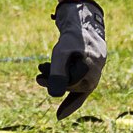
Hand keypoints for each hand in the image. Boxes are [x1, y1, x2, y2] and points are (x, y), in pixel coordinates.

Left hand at [37, 0, 105, 119]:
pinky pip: (79, 90)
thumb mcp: (61, 52)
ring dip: (56, 80)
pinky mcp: (89, 74)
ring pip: (73, 86)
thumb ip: (58, 72)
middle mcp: (94, 76)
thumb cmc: (73, 37)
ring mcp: (93, 76)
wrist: (84, 23)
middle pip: (71, 87)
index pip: (68, 85)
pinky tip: (57, 109)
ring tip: (41, 70)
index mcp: (91, 70)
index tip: (38, 77)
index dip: (52, 82)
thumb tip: (54, 95)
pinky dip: (66, 93)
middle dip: (53, 81)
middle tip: (38, 75)